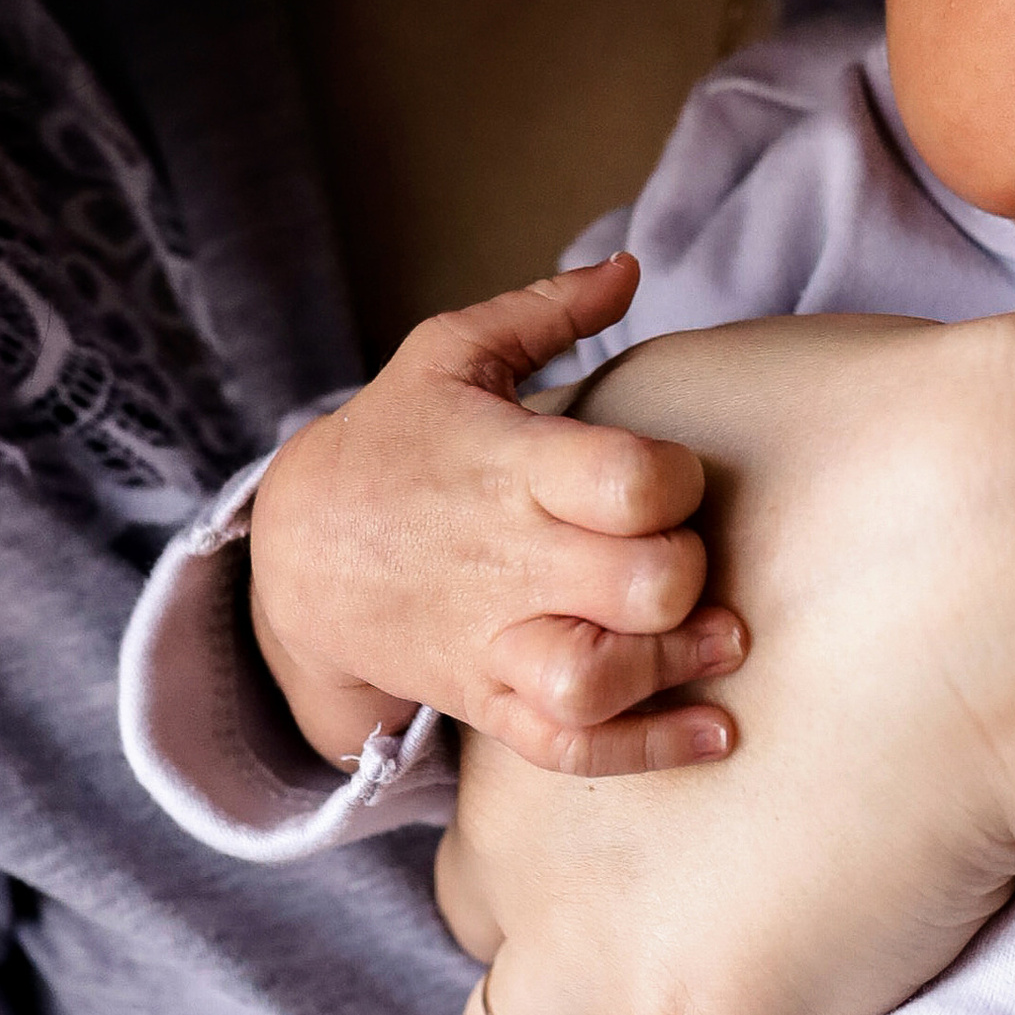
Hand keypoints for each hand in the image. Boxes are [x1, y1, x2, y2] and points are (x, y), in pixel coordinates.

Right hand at [246, 254, 742, 773]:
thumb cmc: (394, 439)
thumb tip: (631, 264)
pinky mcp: (487, 699)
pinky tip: (714, 731)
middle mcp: (507, 560)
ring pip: (601, 679)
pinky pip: (570, 747)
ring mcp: (494, 640)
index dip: (677, 483)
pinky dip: (649, 750)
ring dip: (675, 667)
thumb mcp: (449, 354)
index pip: (630, 482)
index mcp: (508, 465)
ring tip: (718, 640)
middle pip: (640, 585)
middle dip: (687, 575)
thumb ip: (547, 309)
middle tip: (691, 559)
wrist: (296, 553)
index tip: (674, 480)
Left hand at [436, 315, 1014, 1014]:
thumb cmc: (885, 463)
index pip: (491, 783)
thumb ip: (647, 491)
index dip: (580, 805)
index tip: (673, 807)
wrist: (998, 548)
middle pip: (485, 914)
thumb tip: (672, 484)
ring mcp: (604, 941)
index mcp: (525, 677)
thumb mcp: (693, 424)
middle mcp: (525, 814)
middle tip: (697, 903)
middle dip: (561, 924)